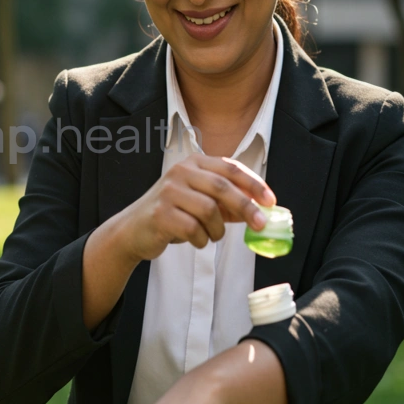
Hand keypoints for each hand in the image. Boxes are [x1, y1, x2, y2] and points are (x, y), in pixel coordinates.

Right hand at [117, 154, 276, 261]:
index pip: (230, 168)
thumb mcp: (200, 202)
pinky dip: (200, 240)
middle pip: (222, 187)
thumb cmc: (172, 214)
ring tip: (211, 236)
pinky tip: (195, 240)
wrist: (133, 230)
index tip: (270, 201)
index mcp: (194, 163)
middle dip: (246, 207)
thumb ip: (227, 203)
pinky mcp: (160, 213)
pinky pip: (193, 229)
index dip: (253, 184)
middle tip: (260, 225)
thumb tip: (260, 210)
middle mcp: (180, 172)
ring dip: (217, 230)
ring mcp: (168, 191)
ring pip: (209, 210)